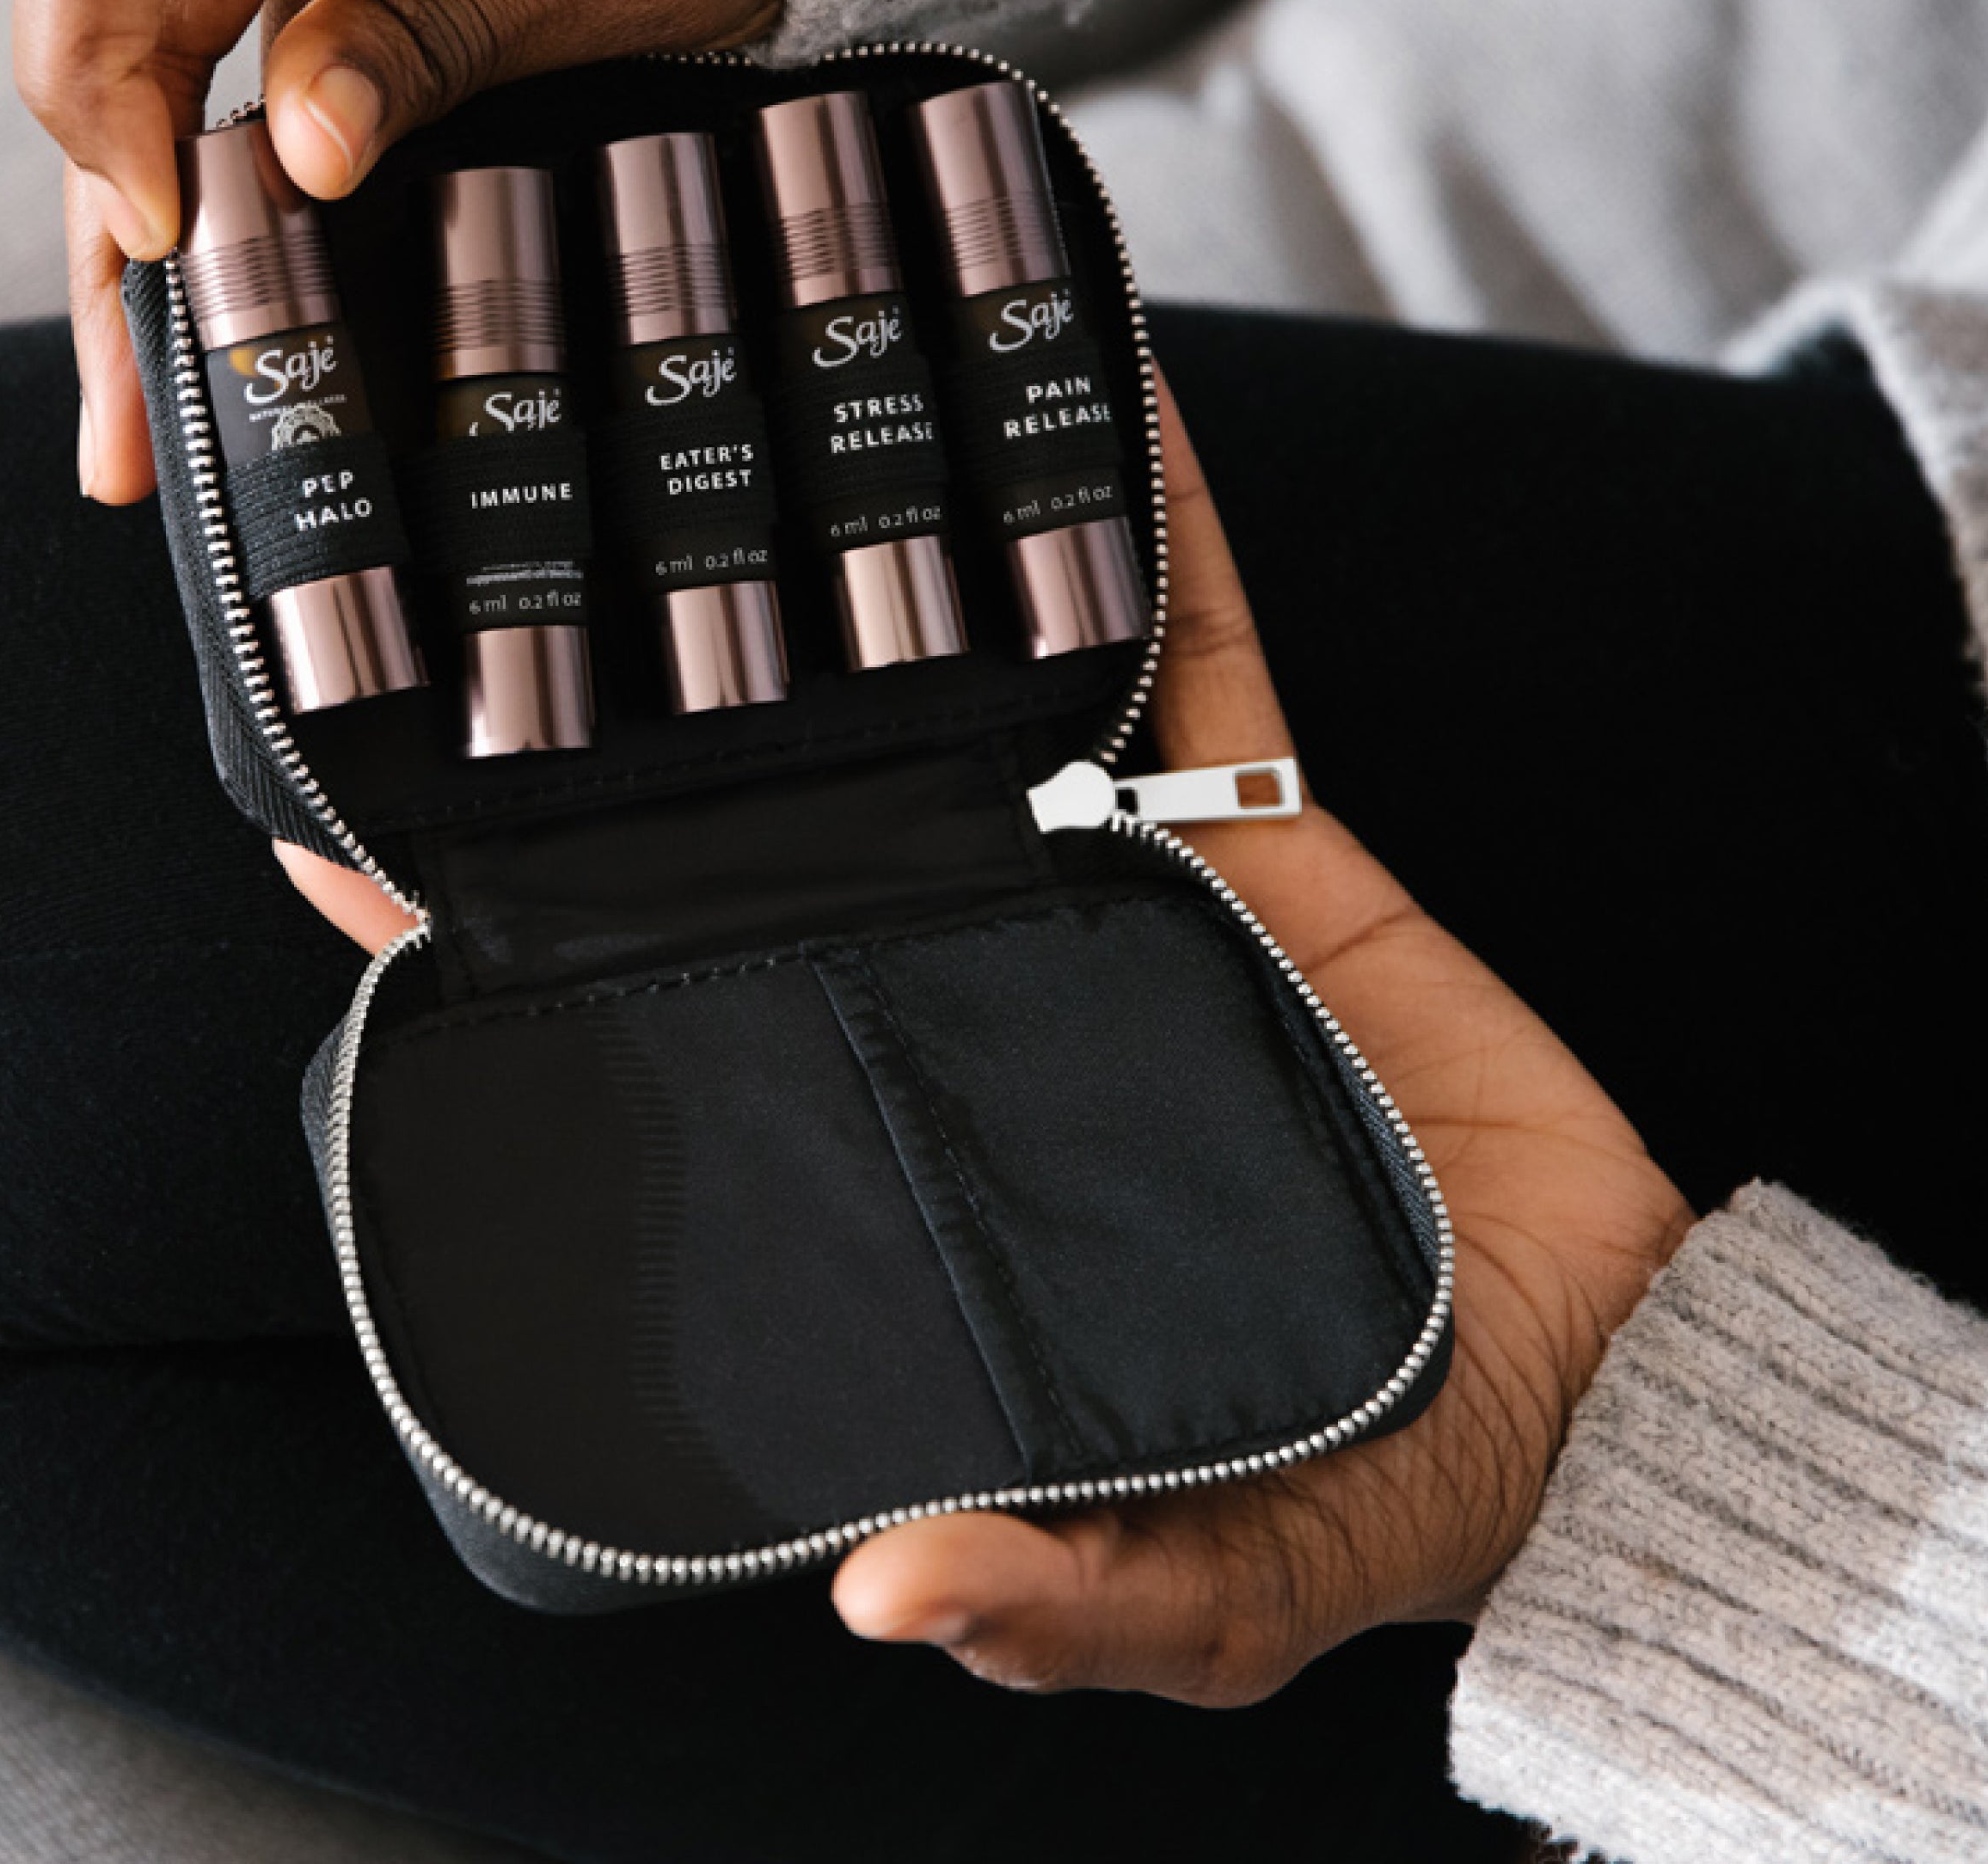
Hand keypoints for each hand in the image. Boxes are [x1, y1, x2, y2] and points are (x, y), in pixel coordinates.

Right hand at [15, 0, 779, 502]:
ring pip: (173, 19)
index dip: (91, 60)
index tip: (165, 229)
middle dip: (113, 200)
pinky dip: (236, 147)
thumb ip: (458, 24)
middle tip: (133, 420)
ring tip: (153, 416)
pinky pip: (253, 7)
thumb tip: (300, 155)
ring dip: (160, 209)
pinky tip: (222, 294)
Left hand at [280, 379, 1698, 1701]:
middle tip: (543, 547)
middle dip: (671, 707)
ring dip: (892, 554)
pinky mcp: (1268, 835)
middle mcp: (972, 1006)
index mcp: (908, 1164)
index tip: (355, 851)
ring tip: (783, 400)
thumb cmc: (1395, 1502)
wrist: (1632, 1395)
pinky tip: (1092, 387)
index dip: (528, 957)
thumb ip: (1064, 1600)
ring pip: (966, 691)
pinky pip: (1200, 643)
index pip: (680, 1042)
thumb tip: (888, 1599)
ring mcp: (1108, 898)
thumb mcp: (1210, 1592)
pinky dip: (1154, 513)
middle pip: (786, 828)